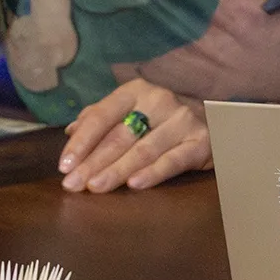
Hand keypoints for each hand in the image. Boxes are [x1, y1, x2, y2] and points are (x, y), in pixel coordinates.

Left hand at [58, 78, 211, 193]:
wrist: (216, 121)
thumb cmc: (162, 119)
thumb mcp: (133, 110)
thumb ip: (102, 118)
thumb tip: (71, 131)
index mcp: (136, 91)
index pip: (102, 115)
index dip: (81, 142)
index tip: (64, 165)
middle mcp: (159, 100)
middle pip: (119, 136)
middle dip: (93, 162)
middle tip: (73, 184)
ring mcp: (182, 120)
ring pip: (143, 149)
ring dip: (116, 170)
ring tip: (95, 187)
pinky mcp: (201, 142)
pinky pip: (173, 160)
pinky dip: (153, 173)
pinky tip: (134, 185)